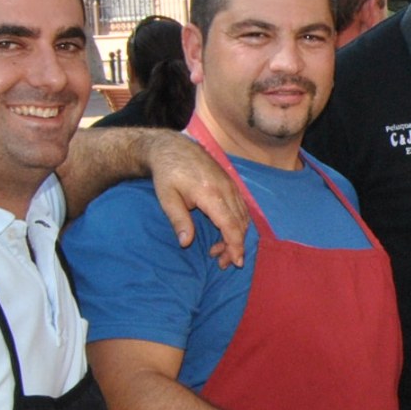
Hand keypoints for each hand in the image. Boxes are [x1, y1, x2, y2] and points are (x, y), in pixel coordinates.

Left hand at [146, 134, 248, 269]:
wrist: (173, 147)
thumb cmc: (167, 173)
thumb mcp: (167, 198)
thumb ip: (179, 220)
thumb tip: (186, 243)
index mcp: (211, 194)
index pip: (230, 225)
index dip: (235, 246)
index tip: (235, 262)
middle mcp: (226, 189)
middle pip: (240, 224)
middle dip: (235, 246)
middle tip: (220, 262)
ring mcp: (231, 185)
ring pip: (243, 217)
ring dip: (236, 236)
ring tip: (219, 251)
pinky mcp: (231, 184)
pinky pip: (241, 208)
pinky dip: (237, 224)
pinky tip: (225, 232)